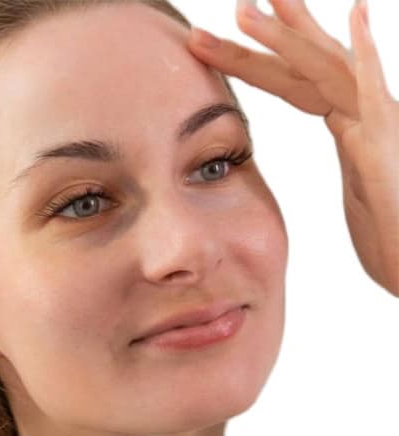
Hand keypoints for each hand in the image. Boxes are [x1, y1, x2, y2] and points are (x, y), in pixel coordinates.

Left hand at [187, 0, 398, 296]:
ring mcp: (377, 126)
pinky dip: (366, 55)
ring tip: (254, 6)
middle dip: (268, 37)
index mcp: (348, 129)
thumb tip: (347, 155)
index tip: (229, 38)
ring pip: (328, 71)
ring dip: (291, 37)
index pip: (296, 86)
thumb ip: (355, 170)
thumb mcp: (362, 197)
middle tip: (238, 5)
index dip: (262, 61)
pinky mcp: (388, 145)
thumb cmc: (394, 237)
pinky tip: (356, 13)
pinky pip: (374, 95)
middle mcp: (362, 117)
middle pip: (306, 68)